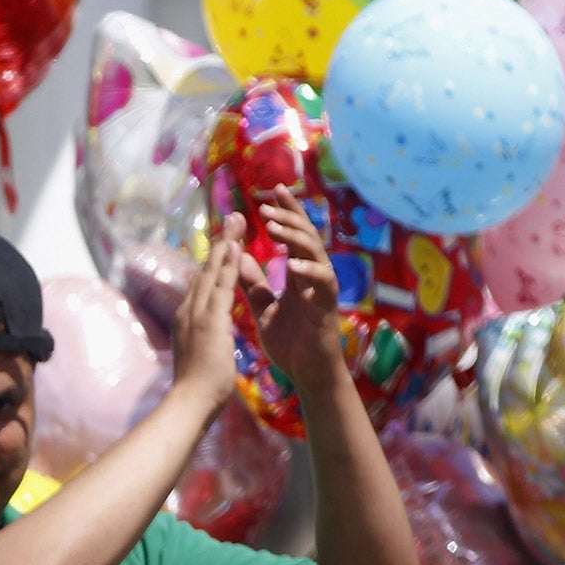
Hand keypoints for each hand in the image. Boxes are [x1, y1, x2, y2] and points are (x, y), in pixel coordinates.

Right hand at [167, 222, 241, 414]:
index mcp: (188, 320)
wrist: (189, 403)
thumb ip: (202, 340)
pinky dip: (227, 264)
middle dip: (220, 244)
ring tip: (237, 221)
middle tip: (232, 218)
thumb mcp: (200, 356)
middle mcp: (188, 311)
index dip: (214, 262)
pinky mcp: (208, 320)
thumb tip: (203, 336)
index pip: (203, 284)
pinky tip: (236, 246)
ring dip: (225, 244)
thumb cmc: (197, 388)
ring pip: (211, 272)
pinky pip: (220, 286)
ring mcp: (196, 314)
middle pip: (205, 271)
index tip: (225, 242)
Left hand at [239, 185, 344, 392]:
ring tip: (273, 226)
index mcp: (296, 274)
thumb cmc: (290, 342)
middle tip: (269, 201)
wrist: (306, 374)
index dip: (285, 213)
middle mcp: (311, 276)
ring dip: (294, 237)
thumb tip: (237, 257)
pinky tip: (292, 264)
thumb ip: (253, 284)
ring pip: (315, 252)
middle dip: (289, 215)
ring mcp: (321, 289)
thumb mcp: (264, 308)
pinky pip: (323, 282)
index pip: (291, 236)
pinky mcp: (327, 306)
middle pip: (306, 235)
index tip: (271, 191)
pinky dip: (309, 271)